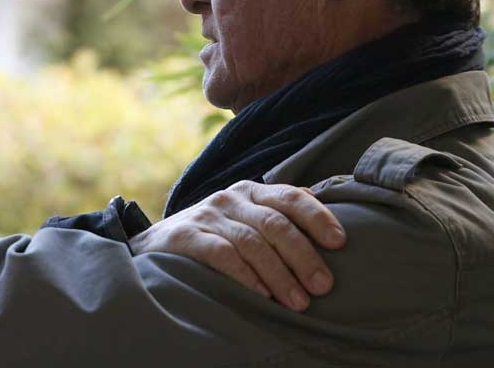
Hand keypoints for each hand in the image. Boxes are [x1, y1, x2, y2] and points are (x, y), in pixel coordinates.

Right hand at [128, 181, 344, 311]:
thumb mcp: (244, 218)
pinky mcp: (186, 236)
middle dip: (303, 256)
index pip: (290, 197)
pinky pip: (222, 254)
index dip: (317, 217)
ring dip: (279, 274)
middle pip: (275, 223)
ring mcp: (207, 216)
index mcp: (250, 192)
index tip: (340, 242)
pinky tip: (261, 295)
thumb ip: (275, 210)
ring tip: (298, 302)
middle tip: (324, 286)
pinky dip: (245, 275)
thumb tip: (318, 200)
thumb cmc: (211, 236)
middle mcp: (230, 199)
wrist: (153, 246)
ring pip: (252, 242)